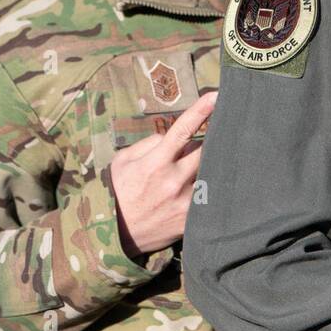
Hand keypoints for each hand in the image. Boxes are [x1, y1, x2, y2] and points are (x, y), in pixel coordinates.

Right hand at [109, 91, 215, 257]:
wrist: (114, 235)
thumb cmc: (118, 192)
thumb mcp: (123, 161)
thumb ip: (148, 144)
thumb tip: (170, 136)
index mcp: (154, 163)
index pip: (182, 130)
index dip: (201, 111)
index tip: (217, 95)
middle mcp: (173, 181)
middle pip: (205, 150)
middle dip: (208, 140)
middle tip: (210, 137)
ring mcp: (184, 202)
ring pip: (209, 172)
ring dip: (208, 165)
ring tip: (200, 166)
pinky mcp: (191, 219)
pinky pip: (208, 196)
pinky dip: (208, 187)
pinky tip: (207, 186)